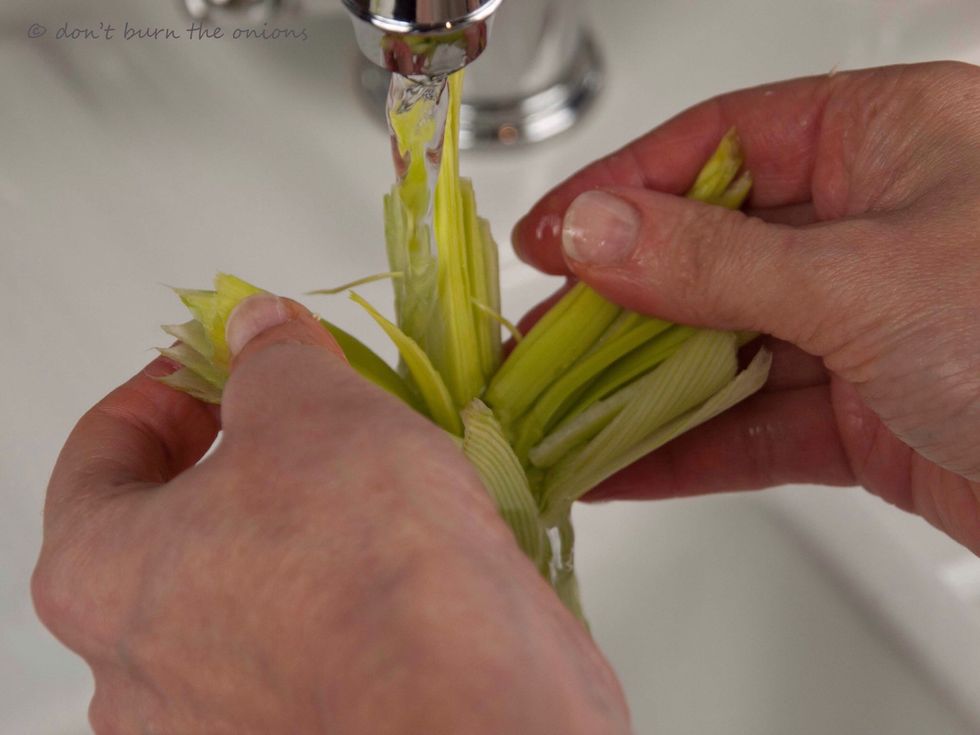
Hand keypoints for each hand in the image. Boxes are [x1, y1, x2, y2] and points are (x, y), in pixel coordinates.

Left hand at [32, 295, 628, 733]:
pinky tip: (395, 538)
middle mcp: (140, 669)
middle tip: (296, 402)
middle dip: (239, 448)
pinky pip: (304, 631)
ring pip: (248, 578)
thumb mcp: (308, 407)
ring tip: (362, 464)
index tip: (221, 356)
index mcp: (98, 577)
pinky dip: (336, 576)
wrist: (473, 697)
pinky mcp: (304, 726)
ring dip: (295, 514)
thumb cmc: (364, 557)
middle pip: (174, 520)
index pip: (103, 450)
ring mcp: (221, 715)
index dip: (168, 384)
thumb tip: (260, 332)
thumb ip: (268, 359)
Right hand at [513, 61, 979, 553]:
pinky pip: (756, 423)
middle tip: (541, 336)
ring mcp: (865, 326)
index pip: (718, 144)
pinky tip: (622, 465)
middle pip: (708, 252)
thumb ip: (713, 260)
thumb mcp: (864, 279)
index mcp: (886, 142)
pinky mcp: (866, 416)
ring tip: (560, 408)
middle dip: (619, 301)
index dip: (620, 186)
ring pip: (726, 346)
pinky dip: (688, 448)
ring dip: (643, 385)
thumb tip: (593, 230)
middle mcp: (872, 227)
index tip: (548, 233)